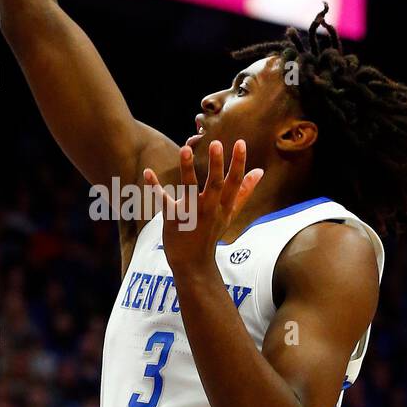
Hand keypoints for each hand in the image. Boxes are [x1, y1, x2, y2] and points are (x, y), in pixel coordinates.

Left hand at [143, 141, 262, 276]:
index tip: (240, 143)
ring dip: (187, 168)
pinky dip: (155, 187)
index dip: (238, 163)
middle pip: (216, 185)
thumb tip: (259, 172)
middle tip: (217, 143)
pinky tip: (148, 172)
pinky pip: (164, 201)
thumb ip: (244, 192)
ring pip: (190, 189)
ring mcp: (191, 214)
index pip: (235, 183)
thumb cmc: (211, 234)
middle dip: (216, 165)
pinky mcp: (173, 219)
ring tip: (185, 149)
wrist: (194, 263)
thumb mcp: (230, 214)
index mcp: (224, 206)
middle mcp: (210, 209)